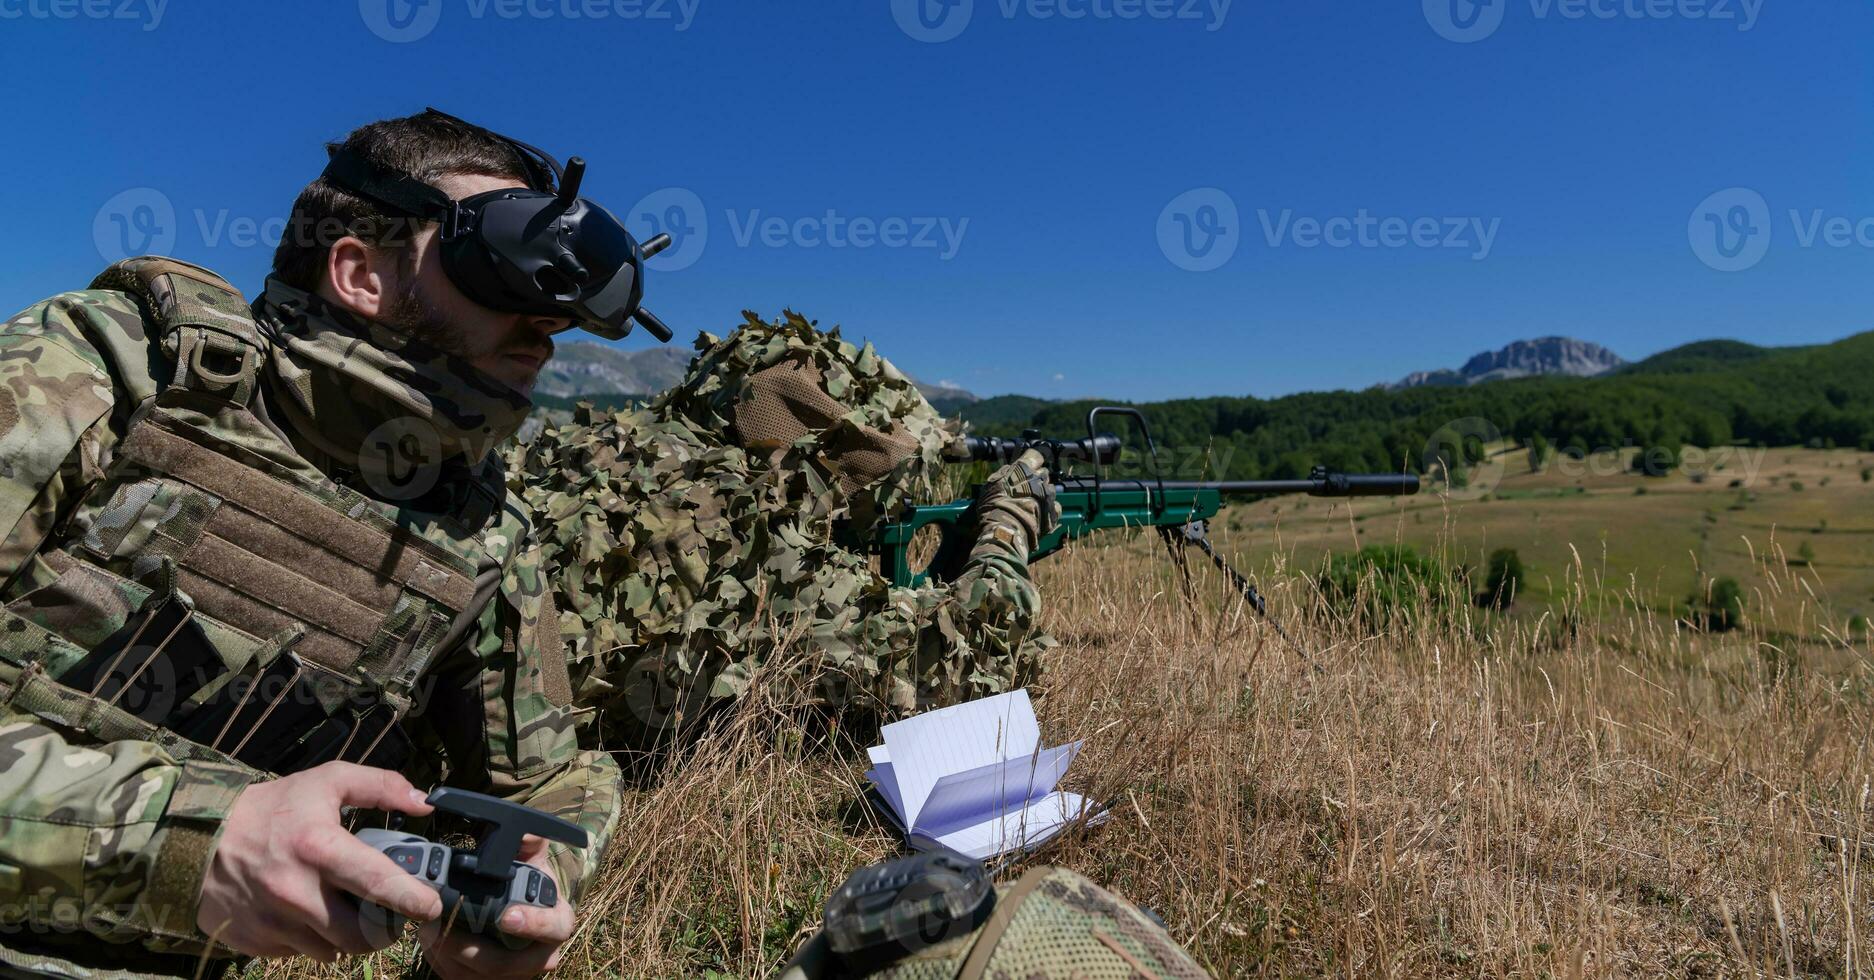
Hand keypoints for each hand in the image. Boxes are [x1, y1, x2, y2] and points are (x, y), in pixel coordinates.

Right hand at [197, 762, 442, 959]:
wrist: (192, 841)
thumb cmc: (268, 810)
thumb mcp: (324, 782)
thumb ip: (380, 786)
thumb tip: (424, 803)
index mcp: (318, 848)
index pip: (377, 882)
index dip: (412, 899)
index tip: (432, 906)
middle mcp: (297, 892)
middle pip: (362, 935)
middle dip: (384, 929)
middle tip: (388, 913)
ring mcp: (275, 923)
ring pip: (335, 951)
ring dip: (349, 936)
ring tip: (347, 909)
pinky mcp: (257, 943)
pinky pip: (302, 953)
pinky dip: (314, 939)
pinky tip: (308, 914)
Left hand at [417, 835, 572, 978]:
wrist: (515, 915)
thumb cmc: (523, 887)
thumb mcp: (531, 862)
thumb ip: (528, 842)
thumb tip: (526, 829)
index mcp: (556, 922)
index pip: (554, 929)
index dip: (532, 924)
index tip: (505, 916)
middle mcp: (539, 957)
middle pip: (504, 964)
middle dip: (467, 948)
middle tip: (439, 925)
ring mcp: (512, 975)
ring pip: (476, 976)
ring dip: (445, 954)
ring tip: (425, 928)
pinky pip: (460, 979)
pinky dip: (440, 962)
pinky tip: (430, 941)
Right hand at [974, 448, 1057, 550]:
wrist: (1005, 530)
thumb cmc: (994, 507)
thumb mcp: (992, 484)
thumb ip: (1005, 473)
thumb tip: (1010, 469)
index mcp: (1023, 468)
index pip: (1035, 455)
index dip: (1033, 460)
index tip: (1030, 464)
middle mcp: (1039, 478)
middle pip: (1043, 473)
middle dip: (1037, 479)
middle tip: (1026, 489)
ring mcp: (1048, 495)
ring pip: (1050, 489)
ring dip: (1043, 494)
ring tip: (1031, 504)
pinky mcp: (1053, 511)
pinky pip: (1055, 506)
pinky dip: (1049, 509)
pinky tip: (1039, 515)